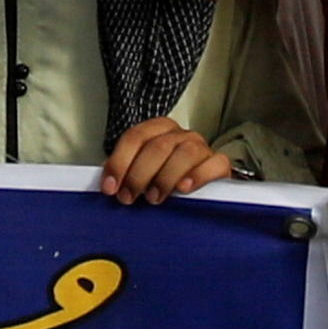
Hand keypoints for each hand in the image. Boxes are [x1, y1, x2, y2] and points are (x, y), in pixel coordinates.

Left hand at [95, 116, 235, 203]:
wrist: (201, 188)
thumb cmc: (166, 180)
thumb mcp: (143, 174)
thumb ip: (127, 173)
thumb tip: (108, 184)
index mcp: (158, 131)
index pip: (136, 137)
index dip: (119, 162)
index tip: (110, 186)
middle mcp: (180, 135)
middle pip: (158, 146)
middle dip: (139, 174)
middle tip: (129, 197)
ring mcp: (201, 147)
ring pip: (185, 152)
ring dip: (165, 177)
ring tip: (154, 198)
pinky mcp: (219, 164)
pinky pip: (214, 164)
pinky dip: (198, 176)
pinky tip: (184, 188)